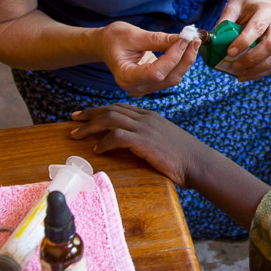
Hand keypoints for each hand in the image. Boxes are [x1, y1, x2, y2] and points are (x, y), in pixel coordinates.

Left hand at [70, 104, 212, 186]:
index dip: (100, 110)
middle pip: (111, 109)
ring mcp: (145, 128)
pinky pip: (117, 136)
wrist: (197, 162)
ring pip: (110, 119)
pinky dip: (104, 142)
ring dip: (90, 126)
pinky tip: (98, 149)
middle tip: (73, 119)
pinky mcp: (144, 141)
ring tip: (77, 135)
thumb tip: (130, 144)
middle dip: (89, 113)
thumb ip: (147, 137)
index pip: (120, 107)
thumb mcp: (163, 140)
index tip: (84, 114)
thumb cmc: (183, 156)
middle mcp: (145, 118)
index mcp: (150, 116)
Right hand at [95, 22, 199, 95]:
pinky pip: (170, 75)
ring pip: (172, 78)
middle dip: (184, 58)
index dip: (173, 57)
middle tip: (194, 39)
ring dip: (185, 60)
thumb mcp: (133, 35)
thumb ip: (157, 39)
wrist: (105, 46)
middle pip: (168, 78)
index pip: (156, 72)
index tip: (184, 39)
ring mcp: (144, 88)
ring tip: (192, 41)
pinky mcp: (152, 83)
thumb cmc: (113, 39)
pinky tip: (185, 48)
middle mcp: (136, 88)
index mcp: (126, 77)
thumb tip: (181, 39)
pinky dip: (180, 62)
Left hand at [217, 0, 270, 80]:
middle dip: (252, 58)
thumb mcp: (233, 5)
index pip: (258, 27)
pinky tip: (244, 75)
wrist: (260, 2)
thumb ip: (225, 20)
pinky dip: (259, 74)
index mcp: (267, 11)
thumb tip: (214, 39)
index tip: (230, 52)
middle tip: (234, 65)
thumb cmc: (245, 5)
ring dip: (257, 69)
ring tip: (239, 73)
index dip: (244, 42)